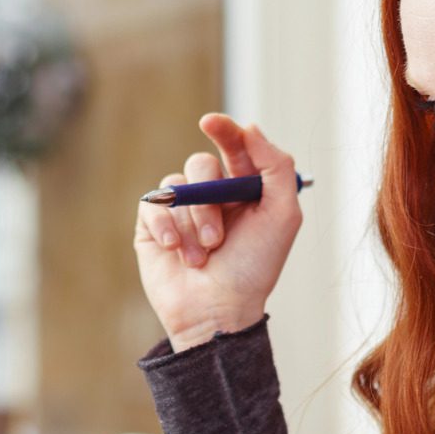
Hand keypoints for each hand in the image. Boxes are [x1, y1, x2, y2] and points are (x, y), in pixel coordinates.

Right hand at [133, 114, 303, 350]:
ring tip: (201, 257)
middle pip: (202, 163)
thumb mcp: (283, 216)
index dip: (224, 129)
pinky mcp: (153, 225)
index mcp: (244, 189)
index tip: (212, 122)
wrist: (218, 311)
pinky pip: (152, 204)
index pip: (234, 146)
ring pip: (177, 186)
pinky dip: (165, 227)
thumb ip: (277, 167)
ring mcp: (180, 209)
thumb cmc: (254, 269)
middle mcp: (211, 195)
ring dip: (191, 223)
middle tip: (217, 238)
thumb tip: (251, 127)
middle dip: (209, 198)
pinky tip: (176, 251)